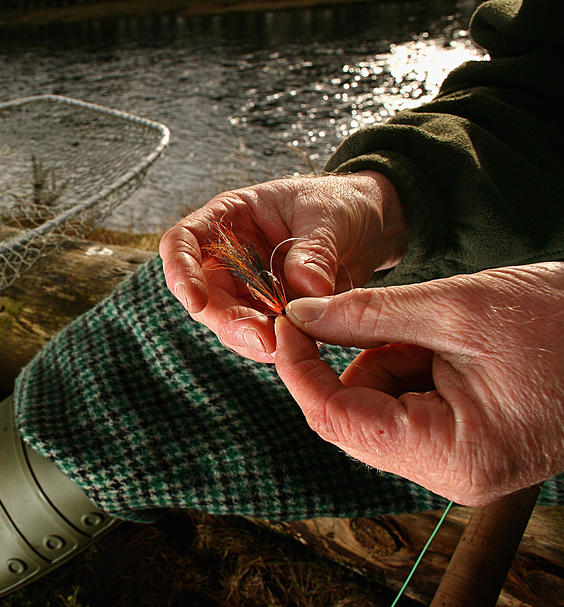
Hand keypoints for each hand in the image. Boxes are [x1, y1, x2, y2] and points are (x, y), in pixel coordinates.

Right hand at [159, 171, 406, 362]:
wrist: (372, 225)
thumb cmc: (342, 204)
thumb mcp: (330, 216)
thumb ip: (314, 251)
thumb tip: (305, 289)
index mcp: (228, 217)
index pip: (182, 242)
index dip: (180, 271)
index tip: (196, 302)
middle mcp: (228, 254)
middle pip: (203, 294)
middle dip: (227, 321)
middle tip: (263, 340)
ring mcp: (246, 286)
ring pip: (227, 321)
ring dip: (250, 338)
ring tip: (285, 347)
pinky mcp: (268, 311)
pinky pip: (257, 334)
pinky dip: (273, 345)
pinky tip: (296, 347)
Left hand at [275, 262, 563, 505]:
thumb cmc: (561, 321)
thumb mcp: (454, 307)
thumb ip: (365, 314)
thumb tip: (299, 317)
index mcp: (451, 454)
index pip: (337, 420)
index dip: (299, 370)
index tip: (285, 322)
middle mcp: (452, 471)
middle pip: (354, 416)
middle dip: (353, 358)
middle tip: (372, 313)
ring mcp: (460, 459)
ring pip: (378, 405)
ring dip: (387, 356)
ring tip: (438, 328)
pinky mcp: (467, 440)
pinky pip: (408, 402)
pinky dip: (410, 362)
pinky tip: (446, 341)